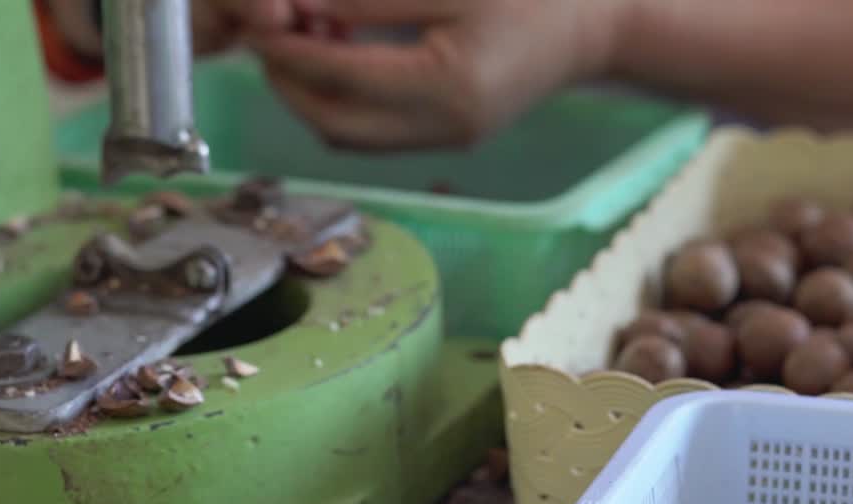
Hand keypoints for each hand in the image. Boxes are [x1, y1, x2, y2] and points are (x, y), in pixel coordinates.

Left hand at [244, 0, 625, 149]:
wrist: (592, 28)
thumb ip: (375, 0)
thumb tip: (304, 7)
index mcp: (449, 87)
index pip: (342, 77)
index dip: (290, 50)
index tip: (259, 20)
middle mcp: (444, 128)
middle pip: (334, 125)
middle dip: (288, 84)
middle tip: (267, 34)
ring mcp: (445, 141)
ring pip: (348, 136)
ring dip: (311, 95)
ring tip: (301, 41)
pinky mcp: (446, 139)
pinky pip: (373, 132)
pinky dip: (342, 101)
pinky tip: (339, 56)